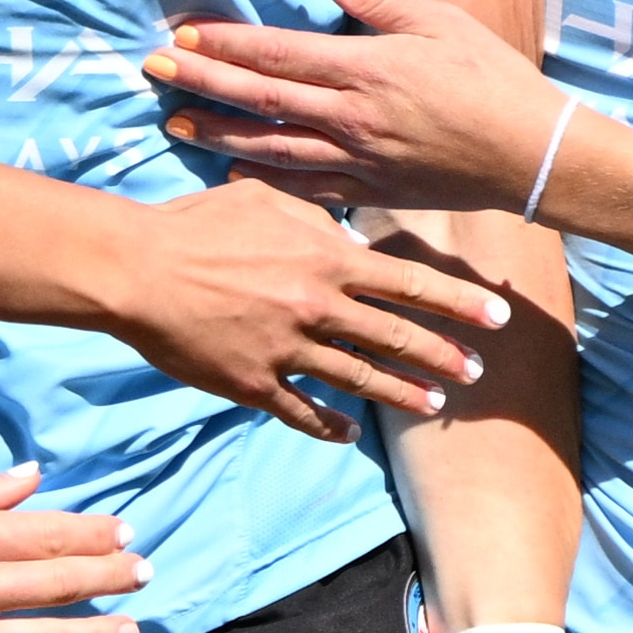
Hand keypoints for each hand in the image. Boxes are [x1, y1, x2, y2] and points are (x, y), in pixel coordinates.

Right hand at [103, 175, 514, 444]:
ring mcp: (288, 350)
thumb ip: (317, 220)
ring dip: (402, 393)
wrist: (137, 269)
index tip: (496, 317)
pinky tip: (349, 432)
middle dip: (444, 355)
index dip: (457, 303)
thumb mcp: (265, 200)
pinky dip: (329, 425)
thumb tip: (352, 237)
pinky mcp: (254, 384)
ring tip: (433, 404)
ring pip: (360, 379)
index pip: (409, 284)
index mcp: (325, 260)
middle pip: (396, 337)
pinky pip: (303, 411)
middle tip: (477, 370)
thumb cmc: (197, 224)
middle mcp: (317, 308)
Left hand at [142, 0, 561, 214]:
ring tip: (173, 123)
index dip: (226, 46)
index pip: (280, 55)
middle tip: (153, 71)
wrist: (534, 156)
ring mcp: (359, 160)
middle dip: (202, 85)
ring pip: (272, 148)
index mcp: (368, 70)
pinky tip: (232, 170)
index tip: (184, 35)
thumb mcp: (441, 24)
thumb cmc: (493, 80)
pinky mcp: (372, 191)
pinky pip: (306, 188)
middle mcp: (353, 118)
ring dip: (218, 135)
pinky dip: (264, 179)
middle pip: (261, 101)